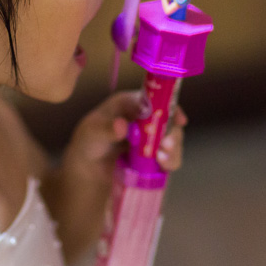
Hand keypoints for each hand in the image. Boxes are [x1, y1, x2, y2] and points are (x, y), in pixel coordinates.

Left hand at [64, 92, 186, 182]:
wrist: (88, 165)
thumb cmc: (88, 141)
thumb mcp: (92, 133)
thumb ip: (107, 129)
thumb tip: (122, 125)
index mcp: (130, 103)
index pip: (154, 99)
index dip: (169, 107)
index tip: (178, 119)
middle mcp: (145, 117)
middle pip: (169, 120)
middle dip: (172, 132)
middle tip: (166, 145)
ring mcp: (152, 137)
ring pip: (172, 138)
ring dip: (173, 148)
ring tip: (162, 159)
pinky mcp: (155, 155)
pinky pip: (169, 156)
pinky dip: (170, 161)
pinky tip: (163, 166)